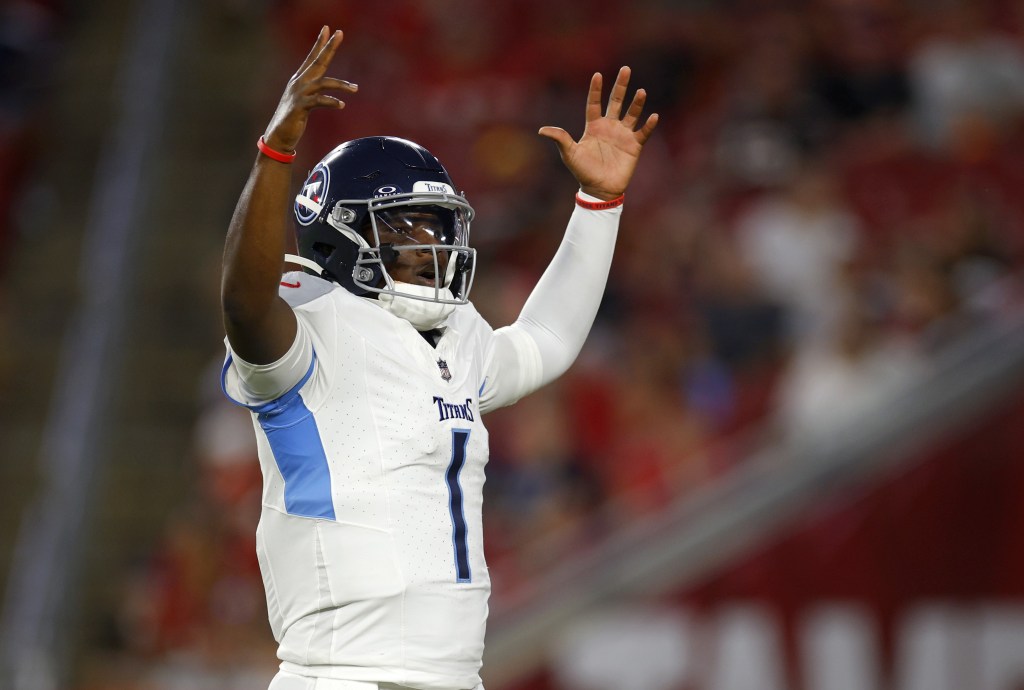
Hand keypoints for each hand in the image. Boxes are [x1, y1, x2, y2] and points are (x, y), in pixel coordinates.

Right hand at [263, 27, 357, 153]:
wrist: (279, 135)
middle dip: (329, 47)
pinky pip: (319, 101)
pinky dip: (331, 102)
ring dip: (341, 85)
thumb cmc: (293, 119)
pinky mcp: (300, 107)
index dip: (320, 43)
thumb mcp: (304, 100)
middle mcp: (299, 82)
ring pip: (323, 83)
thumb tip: (326, 89)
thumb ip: (314, 91)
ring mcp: (299, 94)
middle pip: (318, 61)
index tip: (328, 29)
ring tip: (356, 88)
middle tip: (339, 33)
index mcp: (300, 79)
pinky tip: (341, 104)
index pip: (312, 57)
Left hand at [538, 67, 658, 200]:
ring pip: (632, 114)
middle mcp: (609, 126)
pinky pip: (643, 132)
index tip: (597, 74)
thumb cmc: (583, 171)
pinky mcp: (634, 146)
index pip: (594, 103)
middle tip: (626, 69)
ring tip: (641, 91)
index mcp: (594, 126)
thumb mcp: (569, 154)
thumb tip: (541, 130)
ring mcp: (623, 135)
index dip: (595, 89)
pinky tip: (653, 116)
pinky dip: (649, 125)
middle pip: (616, 101)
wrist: (599, 189)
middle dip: (621, 86)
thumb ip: (560, 139)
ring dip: (637, 103)